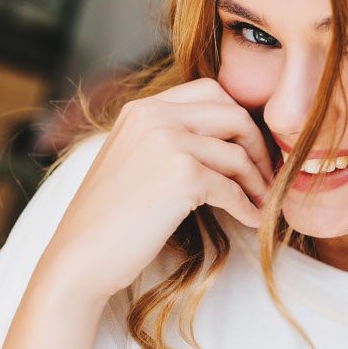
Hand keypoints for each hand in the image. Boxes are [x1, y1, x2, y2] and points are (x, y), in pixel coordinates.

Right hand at [43, 78, 273, 297]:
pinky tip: (252, 220)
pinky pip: (232, 188)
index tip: (251, 147)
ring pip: (237, 153)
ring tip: (263, 202)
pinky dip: (247, 206)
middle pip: (234, 114)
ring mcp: (167, 143)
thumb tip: (229, 140)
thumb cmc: (111, 216)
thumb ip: (171, 138)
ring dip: (258, 181)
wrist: (79, 258)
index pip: (212, 91)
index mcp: (143, 108)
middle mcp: (155, 116)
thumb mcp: (136, 158)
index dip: (240, 117)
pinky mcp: (181, 176)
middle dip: (258, 145)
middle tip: (268, 174)